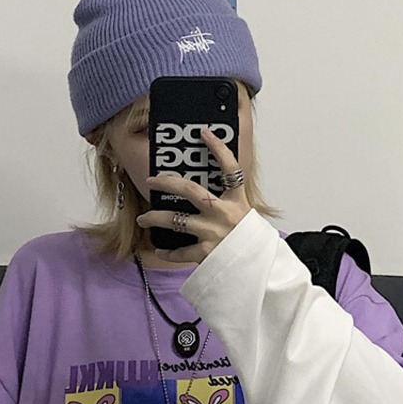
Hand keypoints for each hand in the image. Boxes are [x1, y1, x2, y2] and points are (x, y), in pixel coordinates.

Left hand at [137, 129, 249, 264]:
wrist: (259, 270)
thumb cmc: (251, 243)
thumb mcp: (246, 216)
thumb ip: (230, 203)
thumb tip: (212, 192)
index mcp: (237, 201)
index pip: (230, 168)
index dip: (218, 148)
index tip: (204, 133)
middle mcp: (223, 214)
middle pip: (190, 190)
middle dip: (167, 182)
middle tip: (152, 180)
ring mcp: (212, 233)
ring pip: (175, 220)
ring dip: (155, 218)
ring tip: (143, 218)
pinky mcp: (206, 254)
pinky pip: (180, 252)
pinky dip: (168, 252)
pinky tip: (160, 250)